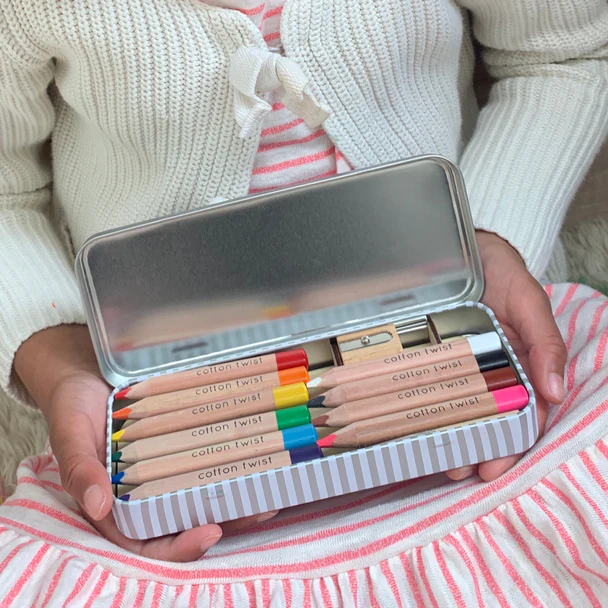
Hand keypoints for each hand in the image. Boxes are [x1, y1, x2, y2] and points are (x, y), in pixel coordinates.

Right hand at [14, 325, 275, 560]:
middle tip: (259, 511)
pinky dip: (229, 458)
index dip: (179, 545)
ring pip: (203, 490)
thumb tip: (98, 506)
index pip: (147, 540)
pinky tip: (256, 454)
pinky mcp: (180, 441)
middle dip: (224, 521)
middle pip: (186, 519)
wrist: (86, 370)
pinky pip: (206, 455)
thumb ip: (80, 468)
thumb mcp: (70, 433)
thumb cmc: (71, 406)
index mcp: (114, 503)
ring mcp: (165, 466)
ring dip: (235, 494)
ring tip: (270, 490)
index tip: (210, 532)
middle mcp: (144, 491)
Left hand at [445, 231, 566, 481]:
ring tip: (438, 460)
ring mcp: (453, 360)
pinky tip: (414, 428)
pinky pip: (423, 383)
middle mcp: (486, 367)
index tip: (494, 466)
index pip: (523, 411)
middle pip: (486, 417)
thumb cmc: (500, 269)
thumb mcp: (529, 300)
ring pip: (454, 406)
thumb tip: (556, 392)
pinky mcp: (425, 351)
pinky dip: (423, 407)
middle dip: (477, 448)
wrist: (459, 243)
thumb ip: (546, 342)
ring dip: (450, 437)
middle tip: (460, 471)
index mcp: (517, 362)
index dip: (512, 441)